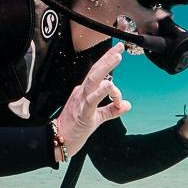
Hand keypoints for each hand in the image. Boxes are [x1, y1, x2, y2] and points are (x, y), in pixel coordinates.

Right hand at [56, 43, 132, 157]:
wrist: (60, 139)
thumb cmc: (76, 127)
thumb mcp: (98, 117)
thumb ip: (112, 110)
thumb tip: (128, 105)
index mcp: (84, 91)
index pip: (98, 73)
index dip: (108, 62)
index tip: (119, 53)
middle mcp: (82, 92)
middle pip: (96, 71)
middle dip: (108, 57)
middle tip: (119, 47)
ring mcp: (81, 101)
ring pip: (93, 80)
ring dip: (105, 68)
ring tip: (117, 58)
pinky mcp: (83, 113)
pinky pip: (91, 100)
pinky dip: (100, 92)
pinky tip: (108, 85)